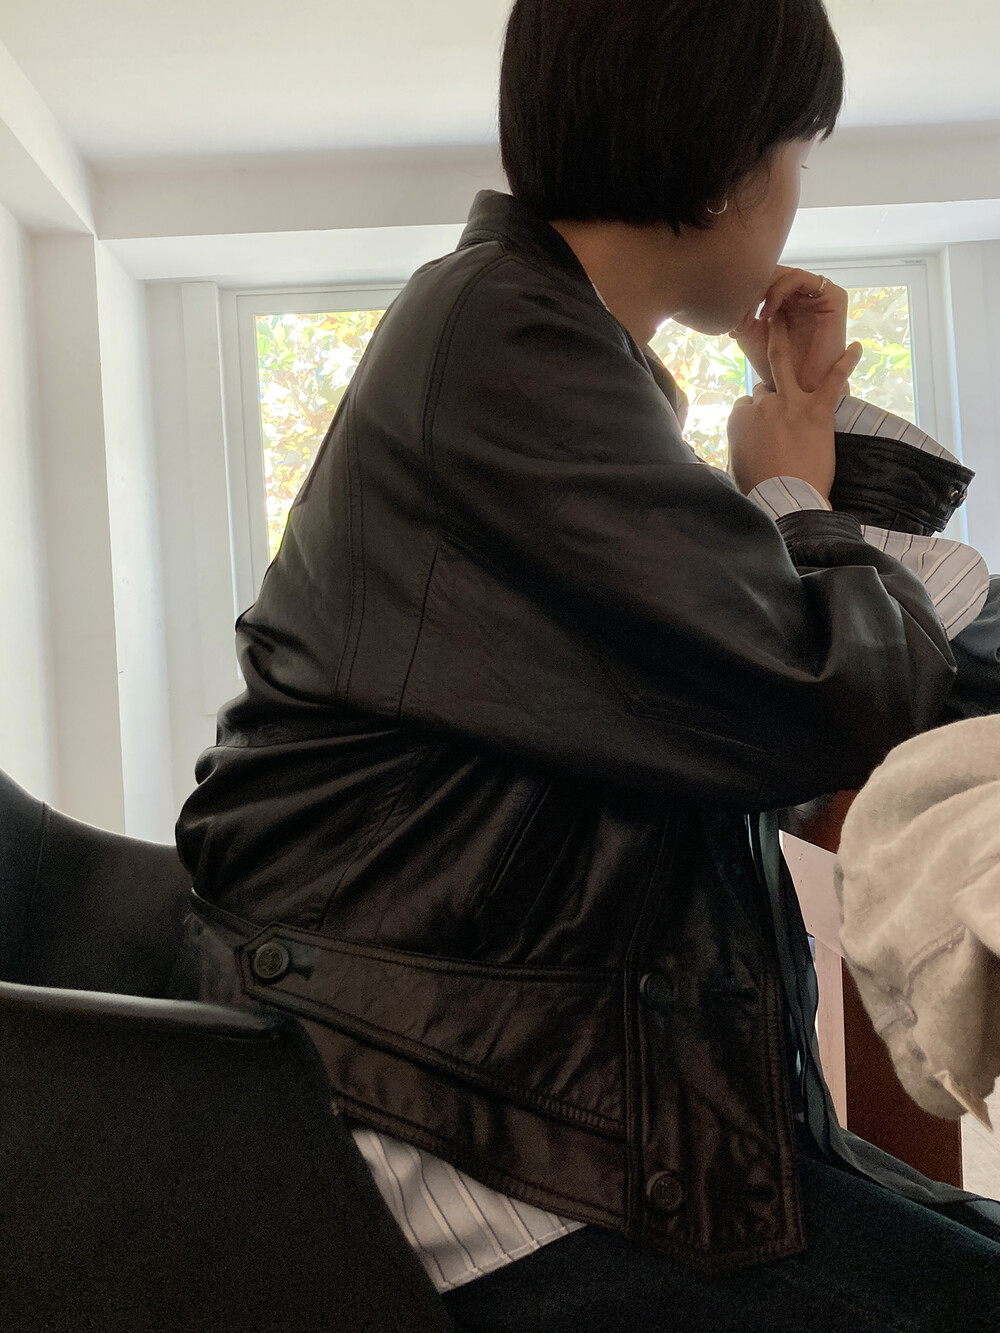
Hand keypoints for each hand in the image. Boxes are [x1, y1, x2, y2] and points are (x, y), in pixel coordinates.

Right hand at [728, 312, 862, 498]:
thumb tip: (746, 445)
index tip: (764, 429)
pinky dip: (846, 362)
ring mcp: (790, 403)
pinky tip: (856, 347)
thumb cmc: (760, 489)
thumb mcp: (736, 464)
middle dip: (767, 386)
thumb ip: (740, 445)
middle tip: (767, 370)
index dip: (756, 415)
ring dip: (782, 341)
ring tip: (785, 321)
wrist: (786, 499)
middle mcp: (763, 404)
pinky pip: (833, 379)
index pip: (747, 404)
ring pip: (783, 367)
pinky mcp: (817, 410)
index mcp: (739, 419)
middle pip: (764, 385)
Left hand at [731, 267, 851, 395]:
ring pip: (782, 273)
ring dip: (761, 292)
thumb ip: (740, 313)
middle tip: (739, 319)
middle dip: (750, 293)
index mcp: (785, 298)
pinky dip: (778, 291)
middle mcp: (802, 293)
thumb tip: (729, 296)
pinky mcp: (833, 296)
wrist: (800, 389)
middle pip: (770, 273)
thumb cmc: (776, 367)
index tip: (730, 323)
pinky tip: (767, 313)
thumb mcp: (750, 336)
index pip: (760, 280)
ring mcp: (817, 293)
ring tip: (752, 318)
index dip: (742, 295)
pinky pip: (799, 278)